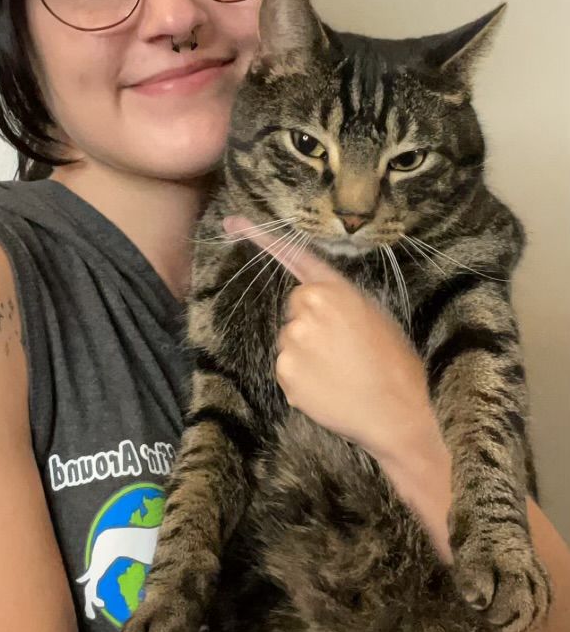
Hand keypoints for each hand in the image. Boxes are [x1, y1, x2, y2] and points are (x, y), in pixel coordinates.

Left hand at [222, 215, 442, 468]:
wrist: (397, 409)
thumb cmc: (392, 358)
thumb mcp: (372, 312)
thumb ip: (337, 297)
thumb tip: (311, 296)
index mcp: (331, 290)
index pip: (293, 258)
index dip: (261, 238)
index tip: (233, 223)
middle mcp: (305, 311)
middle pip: (295, 309)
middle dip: (311, 322)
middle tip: (342, 346)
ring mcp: (291, 344)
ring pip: (290, 340)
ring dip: (306, 352)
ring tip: (340, 369)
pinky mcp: (285, 374)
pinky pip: (287, 369)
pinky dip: (303, 377)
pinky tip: (329, 385)